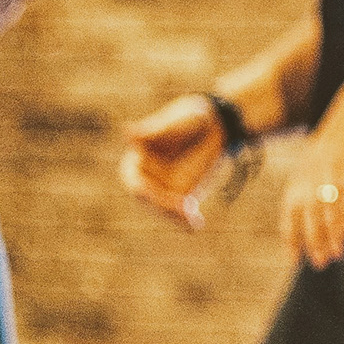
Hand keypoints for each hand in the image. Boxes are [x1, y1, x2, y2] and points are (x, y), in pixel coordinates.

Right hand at [120, 94, 226, 228]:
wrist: (217, 126)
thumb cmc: (191, 118)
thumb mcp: (176, 122)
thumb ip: (154, 131)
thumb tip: (126, 132)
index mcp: (138, 156)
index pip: (133, 178)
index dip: (141, 188)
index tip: (148, 193)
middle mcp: (147, 175)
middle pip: (148, 198)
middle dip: (162, 206)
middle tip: (181, 208)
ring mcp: (163, 187)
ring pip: (163, 208)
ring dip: (174, 217)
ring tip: (191, 221)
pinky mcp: (180, 194)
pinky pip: (180, 211)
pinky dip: (185, 220)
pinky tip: (195, 225)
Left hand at [280, 87, 343, 268]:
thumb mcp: (328, 152)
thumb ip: (319, 176)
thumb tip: (318, 205)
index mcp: (304, 169)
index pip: (290, 209)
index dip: (291, 234)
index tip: (295, 259)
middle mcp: (313, 168)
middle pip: (307, 212)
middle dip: (312, 240)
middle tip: (319, 264)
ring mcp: (333, 164)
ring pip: (326, 205)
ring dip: (329, 232)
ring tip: (335, 255)